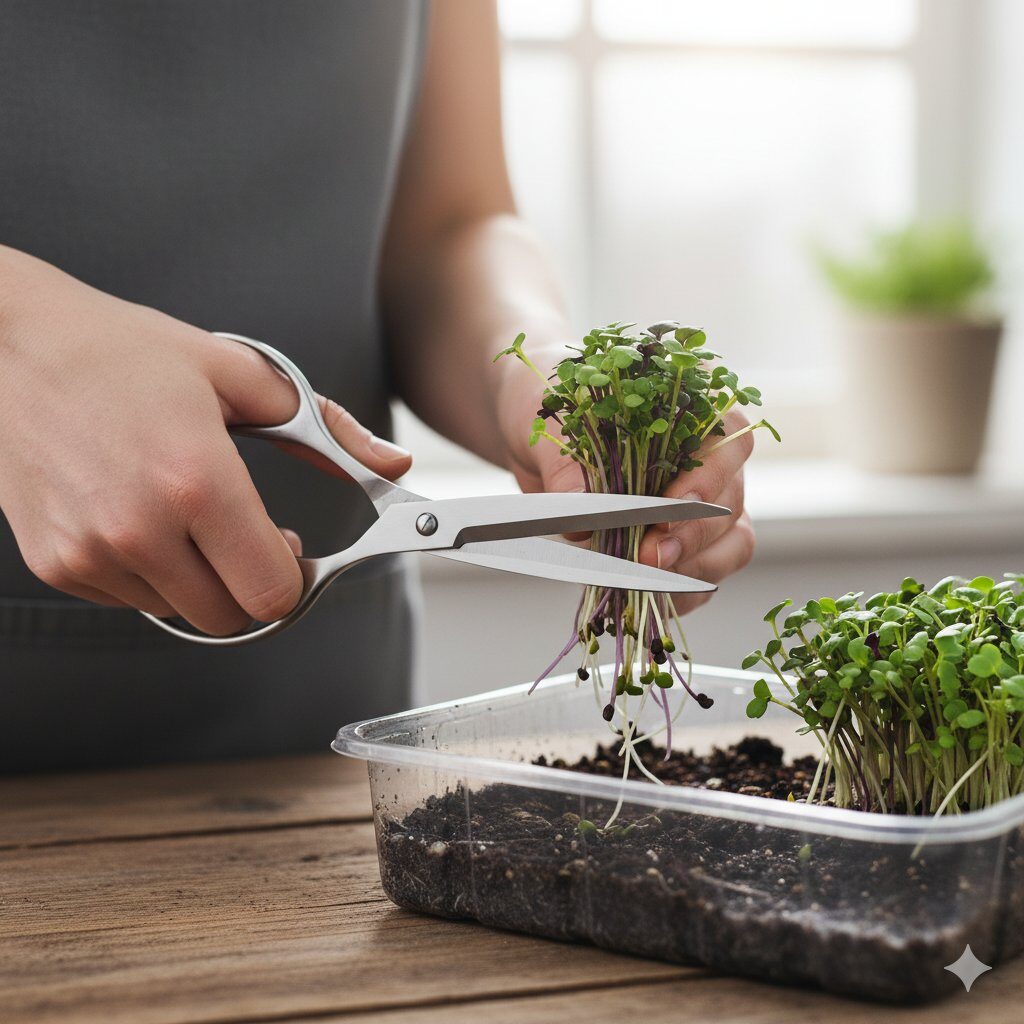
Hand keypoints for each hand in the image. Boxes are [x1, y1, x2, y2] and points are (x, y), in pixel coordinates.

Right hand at [0, 247, 410, 634]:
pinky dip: (151, 575)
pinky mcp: (55, 563)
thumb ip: (328, 431)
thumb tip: (395, 465)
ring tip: (187, 515)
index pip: (273, 592)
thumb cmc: (126, 352)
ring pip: (181, 614)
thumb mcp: (240, 376)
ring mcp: (90, 552)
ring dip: (200, 581)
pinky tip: (141, 517)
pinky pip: (131, 601)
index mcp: (197, 480)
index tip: (292, 549)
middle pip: (232, 618)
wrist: (7, 345)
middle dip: (253, 585)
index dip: (295, 578)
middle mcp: (139, 528)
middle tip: (247, 536)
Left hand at [500, 358, 753, 612]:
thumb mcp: (549, 416)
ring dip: (693, 570)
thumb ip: (565, 460)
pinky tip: (647, 598)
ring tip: (646, 582)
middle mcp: (709, 454)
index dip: (707, 479)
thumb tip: (578, 509)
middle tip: (649, 558)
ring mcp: (701, 500)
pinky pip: (701, 572)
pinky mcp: (680, 538)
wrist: (530, 427)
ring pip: (729, 543)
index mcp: (693, 404)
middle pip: (731, 502)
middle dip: (692, 537)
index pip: (728, 441)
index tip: (666, 512)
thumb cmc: (550, 401)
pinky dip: (679, 591)